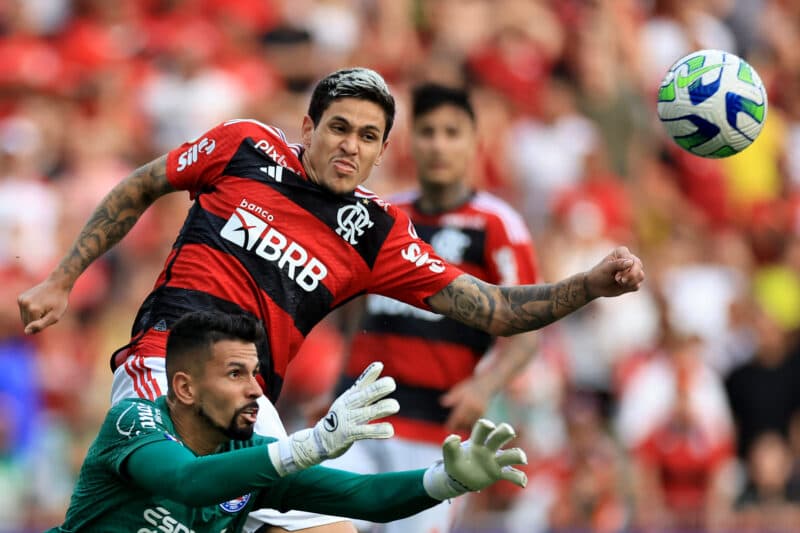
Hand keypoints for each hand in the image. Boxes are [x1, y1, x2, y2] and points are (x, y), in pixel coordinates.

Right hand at [18, 277, 70, 333]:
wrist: (57, 284)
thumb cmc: (59, 301)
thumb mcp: (55, 316)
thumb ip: (41, 325)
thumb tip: (26, 332)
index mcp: (33, 309)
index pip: (32, 328)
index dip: (42, 325)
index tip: (49, 315)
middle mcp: (24, 304)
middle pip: (26, 323)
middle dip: (36, 321)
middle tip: (47, 311)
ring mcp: (21, 300)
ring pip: (24, 317)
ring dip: (33, 316)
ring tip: (43, 307)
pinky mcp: (20, 298)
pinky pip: (23, 311)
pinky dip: (30, 310)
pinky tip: (39, 303)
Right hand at [268, 362, 398, 474]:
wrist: (320, 439)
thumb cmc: (341, 416)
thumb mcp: (351, 398)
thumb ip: (366, 384)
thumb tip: (380, 365)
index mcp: (350, 396)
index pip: (361, 383)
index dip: (369, 374)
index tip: (379, 366)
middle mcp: (348, 406)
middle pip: (364, 396)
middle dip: (377, 389)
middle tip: (391, 384)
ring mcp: (347, 420)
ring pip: (366, 413)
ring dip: (380, 409)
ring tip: (395, 406)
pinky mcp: (348, 434)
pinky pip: (365, 432)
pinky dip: (377, 431)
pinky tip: (390, 430)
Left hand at [423, 419, 526, 499]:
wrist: (459, 479)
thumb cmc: (455, 464)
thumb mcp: (449, 457)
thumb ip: (449, 446)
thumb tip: (455, 437)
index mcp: (476, 442)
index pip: (483, 427)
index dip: (487, 425)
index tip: (488, 427)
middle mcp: (488, 449)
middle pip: (500, 435)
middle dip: (506, 430)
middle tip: (508, 432)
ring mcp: (495, 461)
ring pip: (511, 454)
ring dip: (518, 454)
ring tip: (520, 459)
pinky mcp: (499, 473)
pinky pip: (512, 475)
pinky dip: (519, 478)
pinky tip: (522, 483)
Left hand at [440, 378, 491, 431]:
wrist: (485, 385)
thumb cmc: (469, 388)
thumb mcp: (459, 390)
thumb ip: (451, 397)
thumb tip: (442, 403)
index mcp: (467, 401)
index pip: (458, 416)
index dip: (453, 423)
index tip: (448, 428)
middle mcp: (475, 407)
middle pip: (464, 421)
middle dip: (458, 426)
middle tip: (452, 429)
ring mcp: (480, 411)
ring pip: (471, 423)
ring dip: (464, 427)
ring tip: (458, 427)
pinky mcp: (484, 413)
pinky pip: (476, 422)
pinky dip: (470, 425)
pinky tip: (465, 425)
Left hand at [584, 246, 644, 298]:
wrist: (594, 286)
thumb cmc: (598, 274)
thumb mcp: (606, 269)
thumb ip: (617, 264)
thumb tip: (630, 262)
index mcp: (623, 252)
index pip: (633, 261)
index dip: (626, 270)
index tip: (616, 276)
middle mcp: (630, 259)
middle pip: (639, 267)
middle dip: (630, 276)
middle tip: (618, 280)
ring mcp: (633, 270)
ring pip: (641, 276)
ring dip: (630, 282)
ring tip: (618, 282)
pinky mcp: (633, 281)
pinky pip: (637, 285)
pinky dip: (629, 287)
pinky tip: (621, 286)